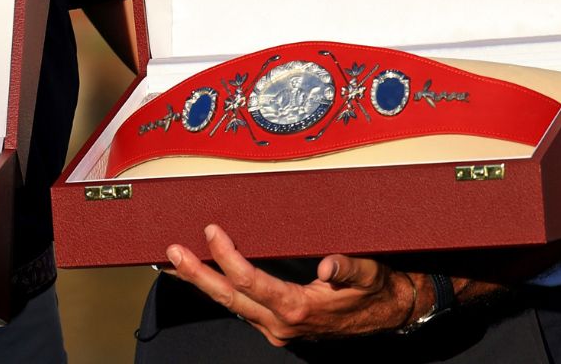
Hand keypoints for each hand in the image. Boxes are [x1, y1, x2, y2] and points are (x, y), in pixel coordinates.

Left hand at [164, 224, 422, 345]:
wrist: (389, 314)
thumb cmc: (376, 290)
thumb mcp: (368, 274)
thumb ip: (348, 268)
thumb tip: (329, 265)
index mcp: (299, 308)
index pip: (251, 281)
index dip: (227, 257)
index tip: (212, 232)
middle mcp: (282, 323)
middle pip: (229, 298)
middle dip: (197, 275)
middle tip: (171, 254)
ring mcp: (278, 329)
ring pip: (232, 305)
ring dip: (203, 284)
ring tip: (174, 265)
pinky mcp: (278, 327)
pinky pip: (241, 308)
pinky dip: (221, 291)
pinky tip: (206, 278)